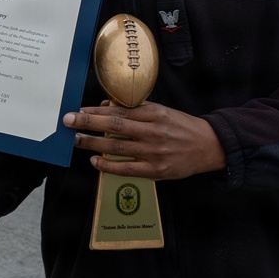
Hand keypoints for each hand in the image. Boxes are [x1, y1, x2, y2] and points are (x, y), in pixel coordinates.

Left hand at [63, 102, 225, 179]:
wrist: (209, 146)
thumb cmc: (182, 127)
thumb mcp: (161, 111)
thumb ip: (135, 110)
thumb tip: (106, 107)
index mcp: (154, 113)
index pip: (119, 111)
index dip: (96, 111)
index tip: (79, 110)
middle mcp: (153, 131)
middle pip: (114, 126)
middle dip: (88, 123)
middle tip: (69, 121)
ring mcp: (154, 152)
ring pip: (117, 146)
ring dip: (93, 143)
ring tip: (76, 140)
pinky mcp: (156, 170)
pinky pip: (127, 168)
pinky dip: (108, 165)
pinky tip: (95, 160)